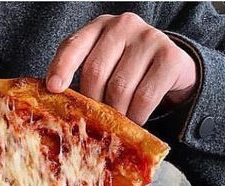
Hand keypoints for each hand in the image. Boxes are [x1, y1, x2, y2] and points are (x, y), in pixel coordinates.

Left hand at [46, 13, 196, 124]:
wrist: (171, 69)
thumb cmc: (125, 71)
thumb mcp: (101, 68)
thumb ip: (80, 78)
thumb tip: (56, 107)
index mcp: (99, 27)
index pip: (74, 45)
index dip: (62, 67)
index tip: (53, 88)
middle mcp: (124, 25)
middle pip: (95, 72)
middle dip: (93, 103)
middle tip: (97, 119)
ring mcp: (149, 37)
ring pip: (119, 88)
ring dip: (115, 114)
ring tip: (117, 122)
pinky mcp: (170, 57)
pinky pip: (144, 97)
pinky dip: (136, 116)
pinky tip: (135, 120)